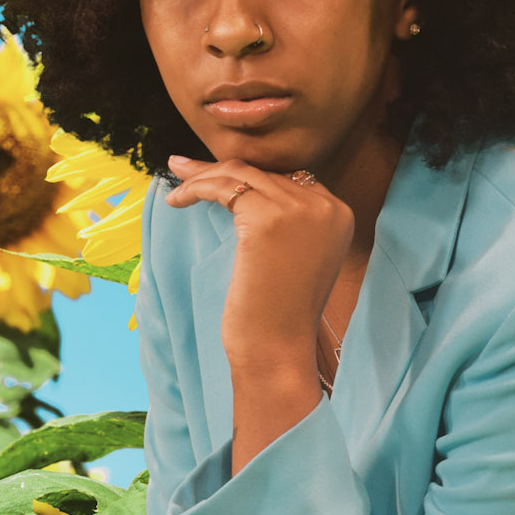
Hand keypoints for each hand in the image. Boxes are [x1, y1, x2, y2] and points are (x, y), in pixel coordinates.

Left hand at [164, 155, 352, 379]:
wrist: (277, 345)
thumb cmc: (279, 309)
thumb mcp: (297, 253)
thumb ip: (285, 217)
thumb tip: (242, 181)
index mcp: (338, 213)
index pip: (286, 177)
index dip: (248, 175)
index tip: (216, 176)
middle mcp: (326, 205)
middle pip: (264, 172)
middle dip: (219, 169)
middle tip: (184, 169)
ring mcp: (300, 209)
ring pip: (242, 174)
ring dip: (203, 176)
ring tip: (177, 181)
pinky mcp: (269, 218)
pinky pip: (225, 188)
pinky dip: (197, 188)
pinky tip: (178, 201)